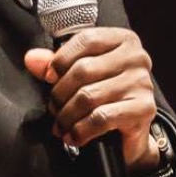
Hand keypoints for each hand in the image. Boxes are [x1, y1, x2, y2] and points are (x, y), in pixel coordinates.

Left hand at [24, 27, 157, 168]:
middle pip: (83, 70)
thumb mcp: (79, 75)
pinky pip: (100, 118)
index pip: (86, 40)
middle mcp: (137, 58)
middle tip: (54, 109)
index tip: (49, 77)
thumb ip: (55, 64)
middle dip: (60, 94)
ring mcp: (142, 83)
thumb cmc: (103, 94)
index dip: (60, 59)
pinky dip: (81, 130)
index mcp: (122, 40)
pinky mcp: (144, 109)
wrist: (130, 130)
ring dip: (66, 116)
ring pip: (88, 97)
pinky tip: (74, 136)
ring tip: (60, 126)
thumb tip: (31, 59)